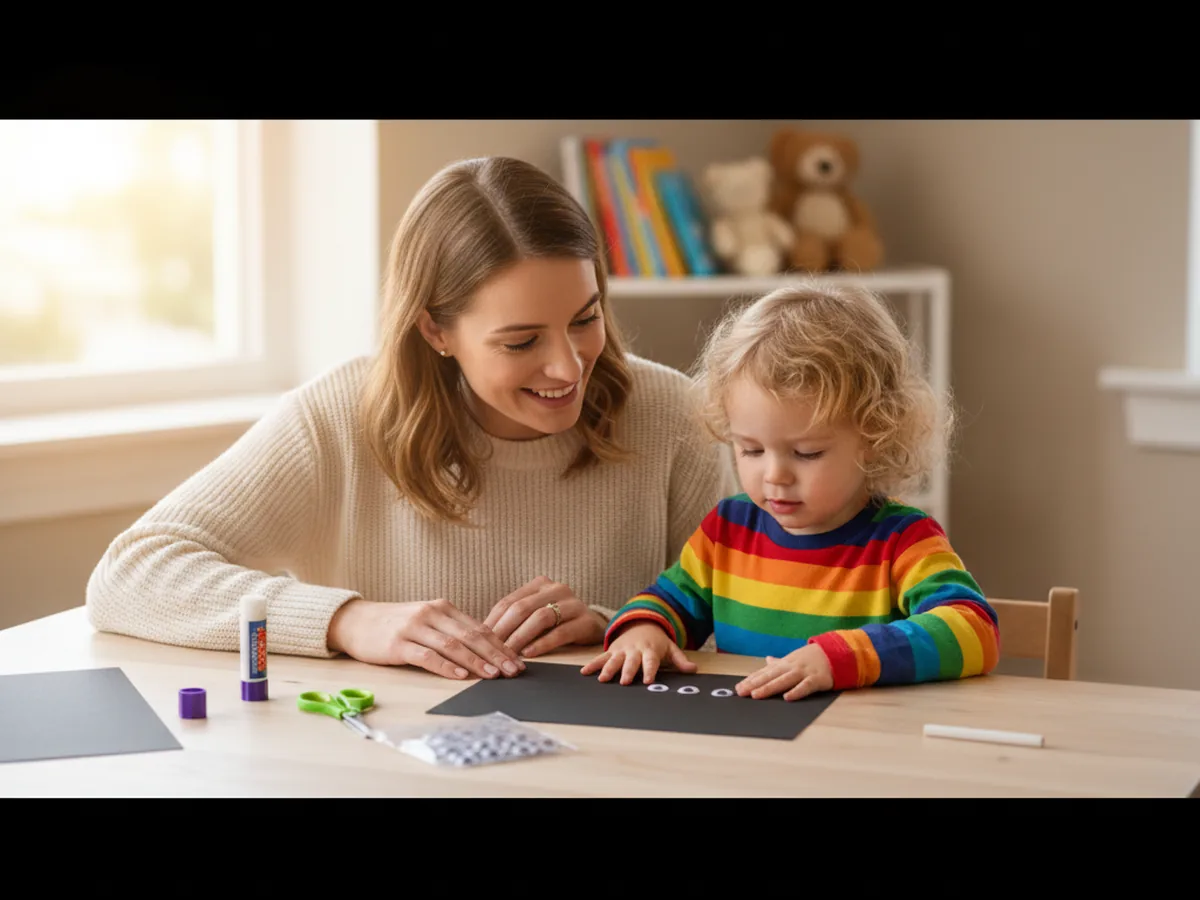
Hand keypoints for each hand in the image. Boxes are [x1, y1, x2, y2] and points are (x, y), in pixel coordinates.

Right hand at [327, 598, 524, 679]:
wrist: (356, 621)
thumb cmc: (395, 624)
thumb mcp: (426, 621)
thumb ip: (450, 631)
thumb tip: (484, 650)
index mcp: (442, 608)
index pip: (478, 628)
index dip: (500, 645)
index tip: (517, 660)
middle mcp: (431, 614)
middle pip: (470, 636)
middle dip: (496, 654)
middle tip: (514, 670)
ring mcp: (414, 628)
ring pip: (452, 645)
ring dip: (476, 661)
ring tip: (493, 674)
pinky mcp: (397, 644)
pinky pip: (426, 656)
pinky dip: (445, 666)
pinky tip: (460, 675)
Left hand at [484, 575, 605, 657]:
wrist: (594, 625)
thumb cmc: (558, 621)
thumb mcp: (535, 613)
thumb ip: (515, 618)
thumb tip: (483, 634)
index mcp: (540, 584)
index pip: (509, 601)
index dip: (493, 621)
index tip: (480, 639)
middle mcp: (556, 588)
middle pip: (522, 608)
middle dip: (503, 630)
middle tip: (491, 649)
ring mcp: (573, 603)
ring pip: (540, 618)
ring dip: (520, 637)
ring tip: (508, 653)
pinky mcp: (585, 621)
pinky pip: (560, 632)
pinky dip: (542, 643)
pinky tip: (530, 654)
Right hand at [579, 621, 697, 684]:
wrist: (641, 623)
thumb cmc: (657, 641)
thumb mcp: (670, 648)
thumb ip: (680, 660)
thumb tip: (693, 670)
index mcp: (650, 650)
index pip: (650, 662)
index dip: (649, 671)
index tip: (647, 681)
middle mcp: (635, 650)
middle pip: (631, 662)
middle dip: (627, 671)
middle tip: (624, 682)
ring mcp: (622, 650)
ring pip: (614, 660)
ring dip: (608, 669)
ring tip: (602, 680)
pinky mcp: (612, 650)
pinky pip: (601, 657)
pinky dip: (593, 664)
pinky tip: (585, 672)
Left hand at [735, 644, 833, 700]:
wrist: (836, 652)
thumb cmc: (812, 657)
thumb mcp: (794, 658)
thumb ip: (780, 662)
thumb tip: (767, 660)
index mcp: (785, 664)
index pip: (765, 672)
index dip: (751, 679)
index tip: (738, 687)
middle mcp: (791, 667)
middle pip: (770, 676)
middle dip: (755, 684)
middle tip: (741, 692)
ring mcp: (803, 672)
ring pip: (784, 681)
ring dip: (769, 687)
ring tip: (756, 694)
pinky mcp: (816, 679)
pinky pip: (805, 686)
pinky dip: (796, 692)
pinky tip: (787, 697)